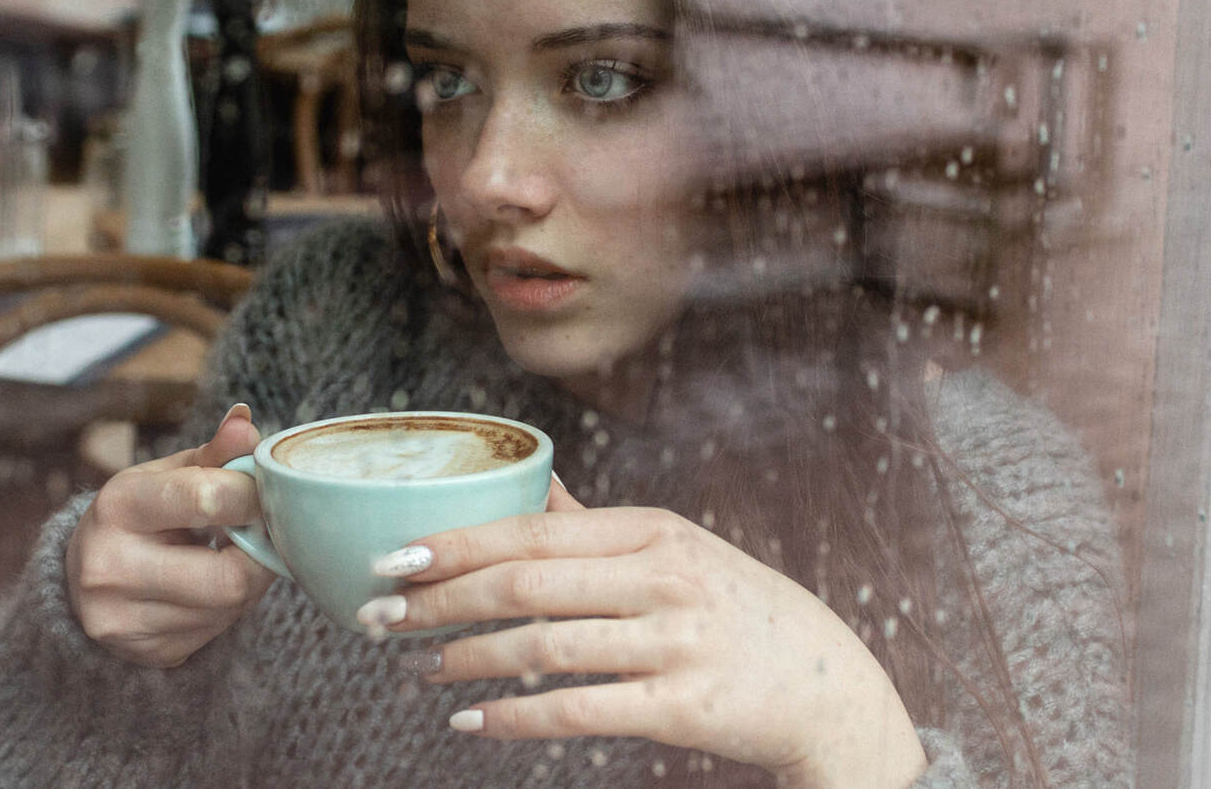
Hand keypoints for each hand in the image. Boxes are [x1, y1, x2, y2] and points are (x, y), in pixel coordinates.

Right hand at [66, 404, 276, 666]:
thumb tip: (245, 420)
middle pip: (228, 576)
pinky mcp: (147, 653)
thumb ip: (214, 454)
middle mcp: (111, 569)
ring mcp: (125, 620)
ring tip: (233, 555)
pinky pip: (217, 632)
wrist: (81, 581)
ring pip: (229, 608)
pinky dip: (231, 608)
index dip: (253, 496)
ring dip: (249, 580)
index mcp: (118, 507)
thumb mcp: (166, 475)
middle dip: (259, 553)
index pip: (206, 499)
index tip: (265, 492)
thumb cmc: (139, 516)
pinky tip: (212, 586)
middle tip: (262, 533)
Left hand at [365, 499, 925, 788]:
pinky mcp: (682, 707)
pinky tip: (470, 719)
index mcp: (651, 531)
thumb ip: (601, 528)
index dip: (456, 542)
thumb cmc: (740, 611)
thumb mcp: (678, 551)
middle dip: (440, 600)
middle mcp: (662, 577)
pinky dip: (514, 718)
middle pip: (525, 582)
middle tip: (380, 614)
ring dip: (466, 659)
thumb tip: (537, 492)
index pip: (534, 529)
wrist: (830, 687)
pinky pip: (578, 711)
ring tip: (418, 666)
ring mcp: (676, 642)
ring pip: (542, 647)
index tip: (395, 555)